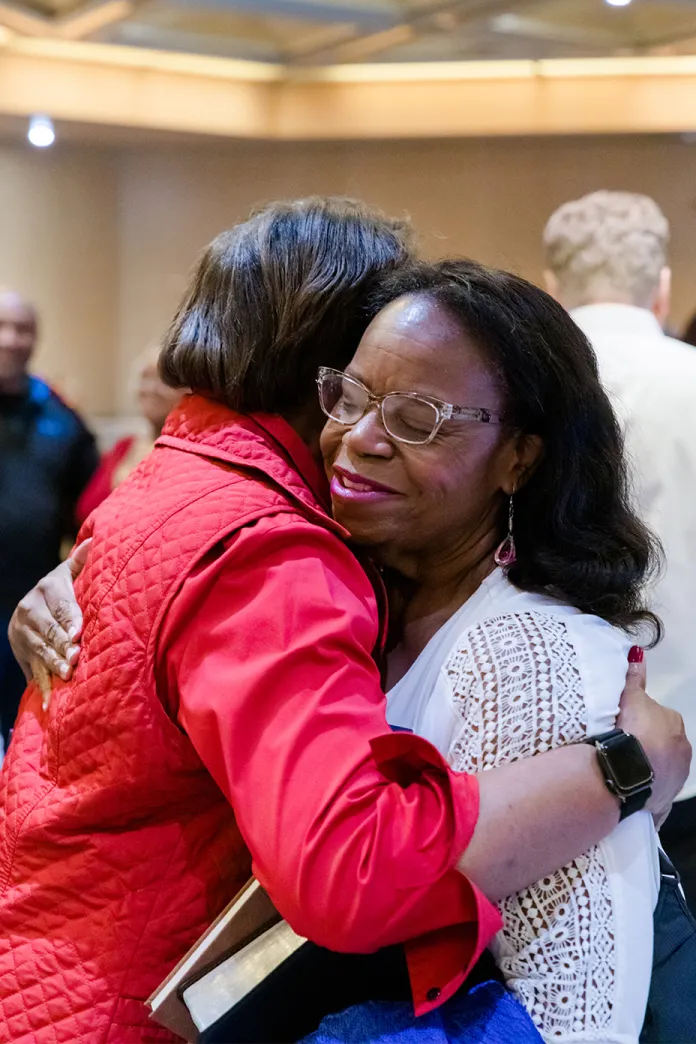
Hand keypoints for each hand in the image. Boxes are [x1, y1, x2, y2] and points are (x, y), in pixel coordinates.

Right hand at [8, 540, 88, 708]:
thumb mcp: (71, 572)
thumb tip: (98, 540)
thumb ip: (83, 561)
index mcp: (46, 587)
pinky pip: (32, 670)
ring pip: (39, 649)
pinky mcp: (20, 652)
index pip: (61, 605)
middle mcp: (29, 609)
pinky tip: (51, 703)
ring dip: (52, 663)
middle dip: (62, 645)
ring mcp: (22, 632)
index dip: (70, 619)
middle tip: (75, 657)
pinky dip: (42, 687)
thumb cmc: (65, 588)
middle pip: (49, 630)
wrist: (36, 605)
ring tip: (67, 673)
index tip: (78, 632)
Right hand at [617, 649, 691, 828]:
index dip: (638, 718)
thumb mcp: (630, 699)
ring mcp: (674, 779)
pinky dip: (644, 792)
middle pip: (660, 743)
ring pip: (658, 769)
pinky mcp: (663, 802)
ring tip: (619, 765)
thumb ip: (634, 678)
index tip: (622, 723)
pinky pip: (653, 796)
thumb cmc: (629, 734)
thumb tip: (637, 655)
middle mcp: (681, 752)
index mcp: (674, 725)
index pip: (657, 716)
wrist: (624, 774)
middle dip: (644, 743)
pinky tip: (630, 790)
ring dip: (644, 767)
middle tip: (618, 743)